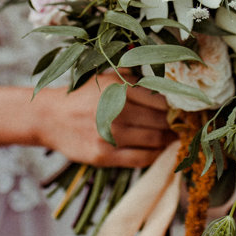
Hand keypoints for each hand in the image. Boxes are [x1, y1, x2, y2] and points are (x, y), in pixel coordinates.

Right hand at [33, 70, 174, 167]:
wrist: (49, 118)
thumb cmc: (82, 96)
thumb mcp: (105, 77)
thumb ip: (132, 76)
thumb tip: (164, 79)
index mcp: (119, 88)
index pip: (161, 100)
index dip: (178, 107)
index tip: (186, 111)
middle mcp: (116, 111)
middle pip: (161, 121)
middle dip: (177, 125)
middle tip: (186, 126)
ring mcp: (110, 135)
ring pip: (154, 140)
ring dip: (169, 140)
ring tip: (176, 138)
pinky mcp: (104, 156)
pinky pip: (141, 158)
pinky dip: (156, 155)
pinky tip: (160, 151)